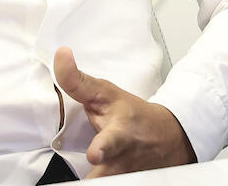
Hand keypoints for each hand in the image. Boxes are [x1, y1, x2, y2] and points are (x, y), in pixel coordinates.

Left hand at [54, 47, 195, 177]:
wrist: (167, 138)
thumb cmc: (131, 114)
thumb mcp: (105, 92)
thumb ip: (77, 81)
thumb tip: (61, 55)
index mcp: (119, 134)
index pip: (110, 142)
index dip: (102, 149)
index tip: (95, 154)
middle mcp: (121, 159)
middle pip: (108, 176)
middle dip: (98, 176)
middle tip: (91, 166)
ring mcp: (122, 176)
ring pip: (107, 183)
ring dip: (97, 181)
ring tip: (77, 183)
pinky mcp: (124, 183)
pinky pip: (107, 185)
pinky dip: (100, 182)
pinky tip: (89, 180)